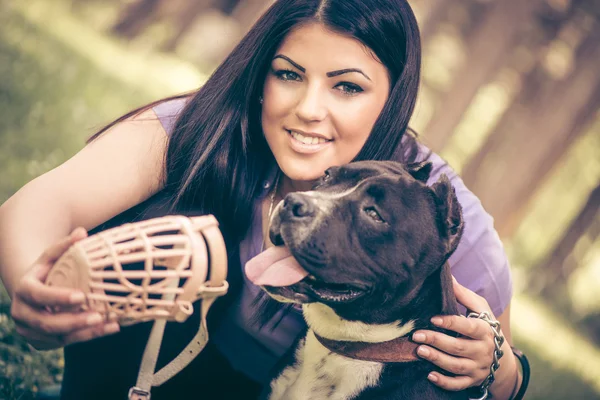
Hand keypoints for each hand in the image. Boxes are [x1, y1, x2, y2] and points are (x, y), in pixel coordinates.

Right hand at [10, 227, 119, 349]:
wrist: (34, 292)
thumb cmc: (47, 271)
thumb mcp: (53, 256)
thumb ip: (65, 245)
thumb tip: (82, 232)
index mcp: (23, 289)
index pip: (38, 296)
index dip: (58, 298)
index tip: (81, 296)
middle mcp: (22, 313)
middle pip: (46, 323)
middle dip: (73, 321)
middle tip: (98, 316)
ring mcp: (30, 330)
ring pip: (57, 337)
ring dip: (84, 333)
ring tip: (108, 324)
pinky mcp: (41, 342)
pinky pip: (64, 343)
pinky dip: (87, 337)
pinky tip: (107, 329)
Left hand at [411, 276, 500, 390]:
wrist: (501, 357)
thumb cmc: (484, 325)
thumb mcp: (480, 308)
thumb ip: (463, 295)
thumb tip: (447, 275)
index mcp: (484, 330)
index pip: (468, 327)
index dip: (451, 323)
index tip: (432, 318)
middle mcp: (483, 350)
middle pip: (458, 347)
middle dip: (437, 341)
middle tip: (416, 335)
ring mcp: (478, 367)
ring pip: (457, 366)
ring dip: (437, 359)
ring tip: (419, 351)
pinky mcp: (472, 380)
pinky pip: (459, 384)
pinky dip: (445, 382)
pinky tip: (430, 375)